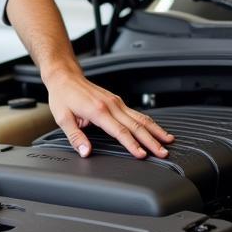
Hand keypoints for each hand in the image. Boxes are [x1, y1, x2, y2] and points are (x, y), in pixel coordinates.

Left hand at [43, 67, 173, 158]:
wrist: (65, 77)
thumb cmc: (63, 97)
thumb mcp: (63, 119)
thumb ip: (76, 137)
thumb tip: (85, 152)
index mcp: (98, 111)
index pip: (120, 131)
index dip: (132, 145)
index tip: (142, 155)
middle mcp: (111, 105)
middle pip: (136, 125)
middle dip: (151, 140)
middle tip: (163, 153)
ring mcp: (116, 102)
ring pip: (141, 118)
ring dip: (155, 130)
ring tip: (168, 141)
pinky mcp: (117, 101)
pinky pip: (137, 113)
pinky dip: (149, 123)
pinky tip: (156, 130)